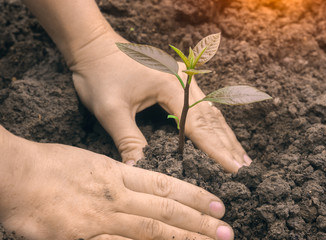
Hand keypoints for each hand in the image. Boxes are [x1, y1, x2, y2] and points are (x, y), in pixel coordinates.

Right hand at [0, 129, 233, 239]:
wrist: (16, 175)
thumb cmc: (51, 164)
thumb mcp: (91, 162)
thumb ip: (118, 176)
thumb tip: (141, 183)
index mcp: (118, 173)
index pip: (165, 185)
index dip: (194, 196)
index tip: (217, 205)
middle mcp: (116, 195)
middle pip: (165, 210)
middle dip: (198, 222)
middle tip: (226, 230)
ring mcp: (101, 218)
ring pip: (150, 230)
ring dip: (181, 238)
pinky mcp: (82, 237)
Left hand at [70, 31, 251, 172]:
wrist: (93, 45)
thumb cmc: (99, 73)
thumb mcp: (110, 110)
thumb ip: (128, 140)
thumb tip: (139, 171)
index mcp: (170, 86)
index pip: (198, 125)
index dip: (216, 150)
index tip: (233, 169)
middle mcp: (183, 80)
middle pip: (211, 117)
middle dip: (227, 144)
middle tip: (244, 167)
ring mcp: (182, 78)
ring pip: (210, 111)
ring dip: (224, 134)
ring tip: (240, 154)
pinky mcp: (177, 80)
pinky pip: (201, 105)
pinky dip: (212, 123)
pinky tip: (221, 134)